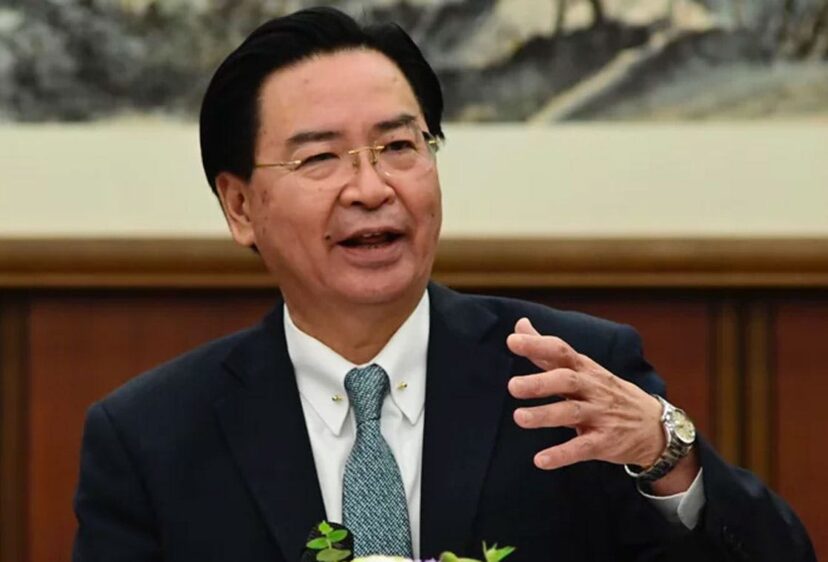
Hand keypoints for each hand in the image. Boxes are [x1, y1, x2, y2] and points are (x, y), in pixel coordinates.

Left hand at [506, 317, 664, 470]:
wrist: (655, 426)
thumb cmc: (607, 392)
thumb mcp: (583, 368)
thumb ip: (548, 350)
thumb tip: (520, 324)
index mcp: (584, 368)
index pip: (561, 351)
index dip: (538, 344)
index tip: (512, 340)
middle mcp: (593, 389)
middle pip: (567, 380)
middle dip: (540, 382)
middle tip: (513, 386)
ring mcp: (600, 415)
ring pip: (571, 413)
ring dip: (545, 415)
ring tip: (519, 417)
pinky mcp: (605, 442)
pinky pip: (581, 448)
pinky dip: (561, 455)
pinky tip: (541, 460)